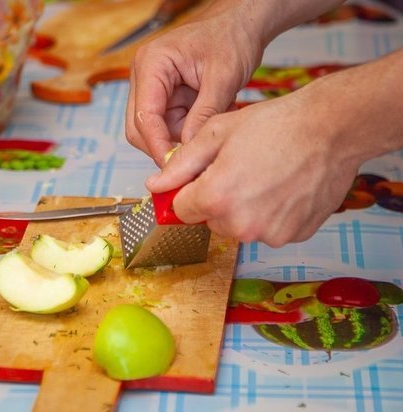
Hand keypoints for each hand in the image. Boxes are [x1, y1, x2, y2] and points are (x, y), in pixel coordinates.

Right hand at [125, 1, 264, 166]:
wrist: (241, 24)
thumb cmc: (231, 37)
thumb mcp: (223, 77)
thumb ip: (203, 115)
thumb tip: (188, 151)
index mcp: (151, 65)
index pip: (144, 117)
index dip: (157, 145)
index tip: (174, 167)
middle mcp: (145, 77)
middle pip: (140, 128)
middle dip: (165, 145)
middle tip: (194, 156)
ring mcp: (154, 88)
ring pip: (156, 131)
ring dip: (183, 136)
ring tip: (215, 120)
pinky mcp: (166, 97)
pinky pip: (171, 125)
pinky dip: (191, 129)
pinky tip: (213, 113)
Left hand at [145, 83, 359, 246]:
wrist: (331, 129)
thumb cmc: (275, 125)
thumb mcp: (217, 134)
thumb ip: (180, 164)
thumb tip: (155, 186)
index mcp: (216, 198)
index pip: (181, 210)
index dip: (188, 191)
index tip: (201, 177)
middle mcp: (240, 224)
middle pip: (210, 220)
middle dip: (216, 199)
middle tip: (239, 169)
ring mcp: (269, 234)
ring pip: (239, 226)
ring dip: (243, 208)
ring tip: (264, 176)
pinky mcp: (293, 236)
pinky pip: (267, 229)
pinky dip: (270, 214)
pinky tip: (282, 187)